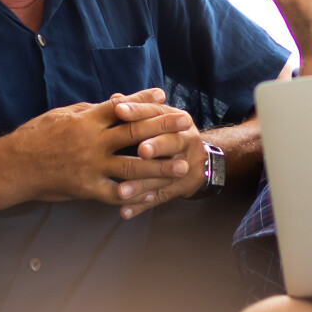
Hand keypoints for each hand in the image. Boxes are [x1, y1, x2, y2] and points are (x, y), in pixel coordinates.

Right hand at [1, 89, 188, 204]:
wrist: (12, 167)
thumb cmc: (33, 137)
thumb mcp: (59, 115)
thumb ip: (87, 110)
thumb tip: (111, 102)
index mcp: (85, 120)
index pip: (121, 107)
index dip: (144, 101)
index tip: (164, 95)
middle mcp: (91, 141)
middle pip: (134, 133)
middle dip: (162, 127)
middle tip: (186, 123)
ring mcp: (89, 166)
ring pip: (131, 166)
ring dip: (159, 167)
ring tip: (181, 165)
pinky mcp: (84, 188)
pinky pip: (114, 194)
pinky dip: (133, 196)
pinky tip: (151, 197)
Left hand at [108, 100, 205, 218]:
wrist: (197, 159)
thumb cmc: (166, 133)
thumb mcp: (156, 117)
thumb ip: (136, 111)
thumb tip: (113, 98)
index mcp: (177, 118)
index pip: (157, 111)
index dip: (139, 110)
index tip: (119, 110)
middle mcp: (186, 139)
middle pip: (171, 142)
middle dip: (155, 146)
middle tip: (140, 151)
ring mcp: (187, 165)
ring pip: (164, 175)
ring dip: (143, 184)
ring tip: (121, 191)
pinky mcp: (183, 187)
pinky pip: (161, 197)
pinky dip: (142, 205)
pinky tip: (124, 212)